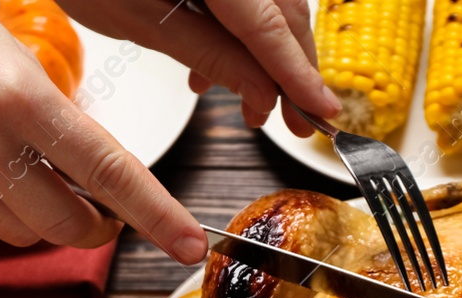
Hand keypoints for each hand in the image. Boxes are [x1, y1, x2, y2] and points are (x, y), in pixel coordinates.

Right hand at [0, 0, 207, 256]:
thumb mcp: (2, 49)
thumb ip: (48, 111)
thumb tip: (90, 164)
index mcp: (20, 97)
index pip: (111, 172)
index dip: (158, 215)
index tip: (191, 245)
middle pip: (69, 226)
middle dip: (95, 226)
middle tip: (100, 212)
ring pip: (21, 233)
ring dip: (40, 219)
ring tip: (27, 178)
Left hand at [59, 0, 339, 134]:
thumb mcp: (139, 20)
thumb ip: (208, 54)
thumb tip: (262, 93)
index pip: (268, 26)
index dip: (298, 74)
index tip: (323, 111)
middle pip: (283, 13)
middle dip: (290, 71)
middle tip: (294, 122)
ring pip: (274, 6)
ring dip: (268, 57)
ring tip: (248, 103)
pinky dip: (246, 33)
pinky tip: (219, 67)